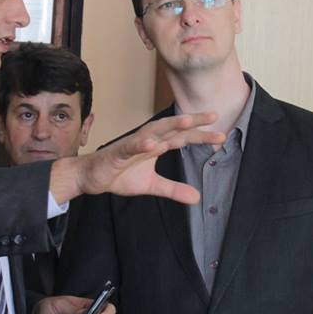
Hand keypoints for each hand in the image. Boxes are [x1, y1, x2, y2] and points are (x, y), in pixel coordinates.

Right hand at [50, 113, 224, 203]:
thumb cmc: (120, 174)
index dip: (201, 136)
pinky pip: (131, 147)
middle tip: (213, 115)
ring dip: (170, 125)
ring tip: (187, 120)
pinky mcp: (119, 153)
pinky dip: (142, 144)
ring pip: (154, 131)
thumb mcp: (152, 185)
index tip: (222, 135)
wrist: (90, 177)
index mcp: (157, 145)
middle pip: (174, 128)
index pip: (183, 138)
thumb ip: (174, 189)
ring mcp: (133, 144)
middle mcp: (148, 140)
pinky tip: (152, 144)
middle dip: (193, 121)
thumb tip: (197, 198)